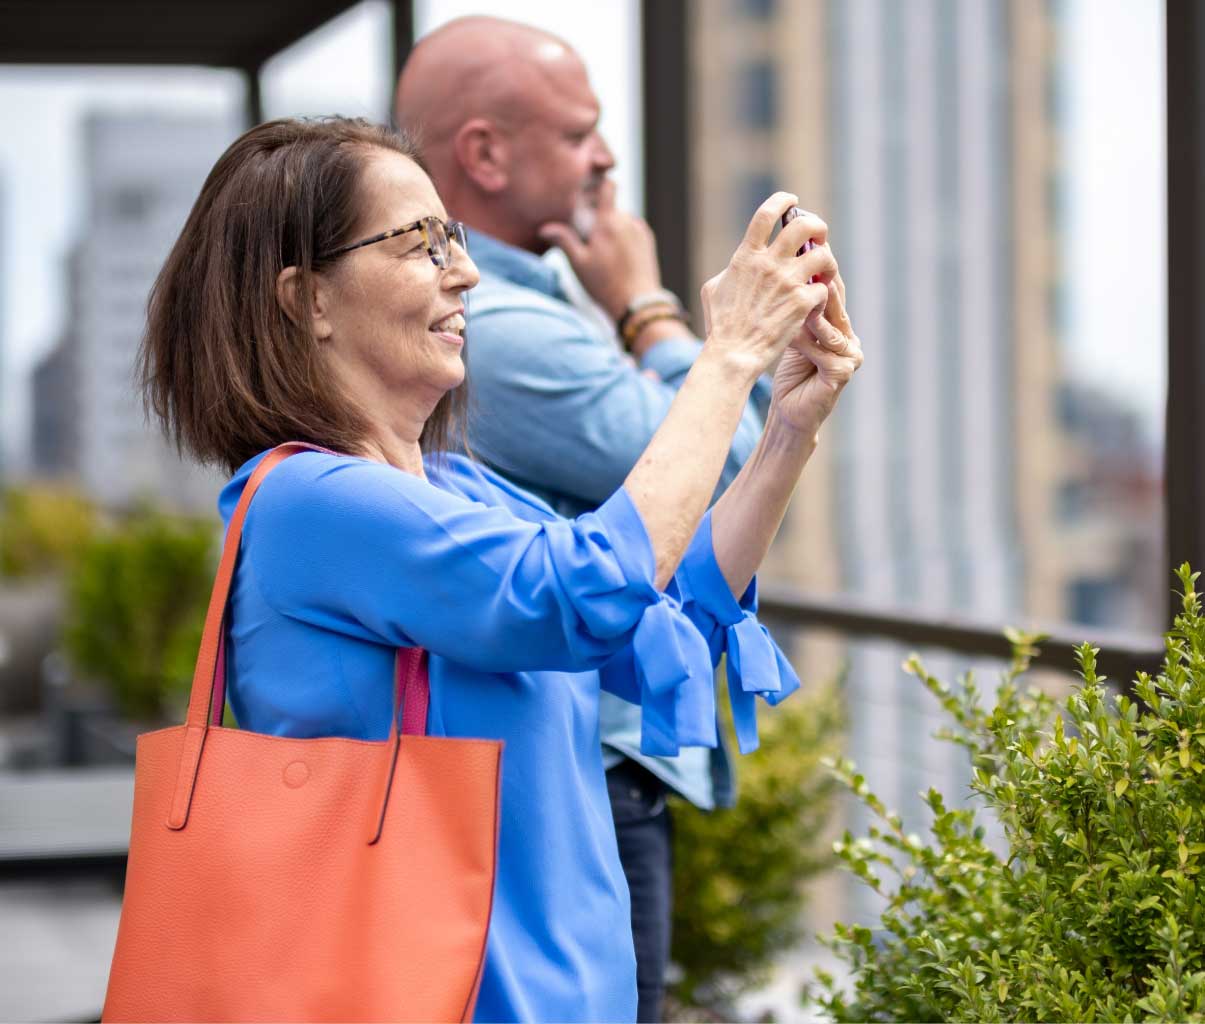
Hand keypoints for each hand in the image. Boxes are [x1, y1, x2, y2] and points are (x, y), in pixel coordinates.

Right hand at [538, 179, 662, 320]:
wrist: (637, 304)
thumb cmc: (605, 285)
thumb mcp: (578, 264)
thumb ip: (564, 241)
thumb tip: (545, 228)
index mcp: (609, 222)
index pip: (609, 187)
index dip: (600, 185)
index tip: (590, 193)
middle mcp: (628, 221)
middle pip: (612, 208)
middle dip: (600, 218)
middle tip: (589, 239)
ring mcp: (640, 231)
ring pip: (622, 221)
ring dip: (613, 229)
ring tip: (603, 254)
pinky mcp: (649, 243)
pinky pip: (633, 232)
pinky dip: (624, 238)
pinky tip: (617, 258)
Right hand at [699, 192, 835, 379]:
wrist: (733, 354)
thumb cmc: (721, 326)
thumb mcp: (713, 289)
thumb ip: (731, 269)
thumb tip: (740, 262)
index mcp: (746, 256)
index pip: (767, 213)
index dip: (783, 201)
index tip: (791, 201)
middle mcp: (769, 264)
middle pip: (804, 225)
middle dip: (817, 226)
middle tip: (818, 237)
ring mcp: (788, 282)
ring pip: (823, 254)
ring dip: (827, 262)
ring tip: (824, 273)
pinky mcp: (802, 303)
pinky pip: (824, 288)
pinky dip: (823, 296)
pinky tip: (815, 306)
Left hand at [770, 271, 862, 437]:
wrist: (790, 413)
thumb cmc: (790, 373)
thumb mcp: (794, 336)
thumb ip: (798, 312)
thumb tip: (787, 273)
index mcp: (840, 327)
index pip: (833, 293)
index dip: (820, 273)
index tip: (804, 253)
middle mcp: (850, 339)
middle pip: (835, 306)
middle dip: (820, 286)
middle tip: (805, 267)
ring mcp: (850, 357)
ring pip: (830, 328)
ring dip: (812, 313)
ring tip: (797, 296)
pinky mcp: (842, 374)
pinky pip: (823, 351)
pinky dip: (806, 342)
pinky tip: (790, 333)